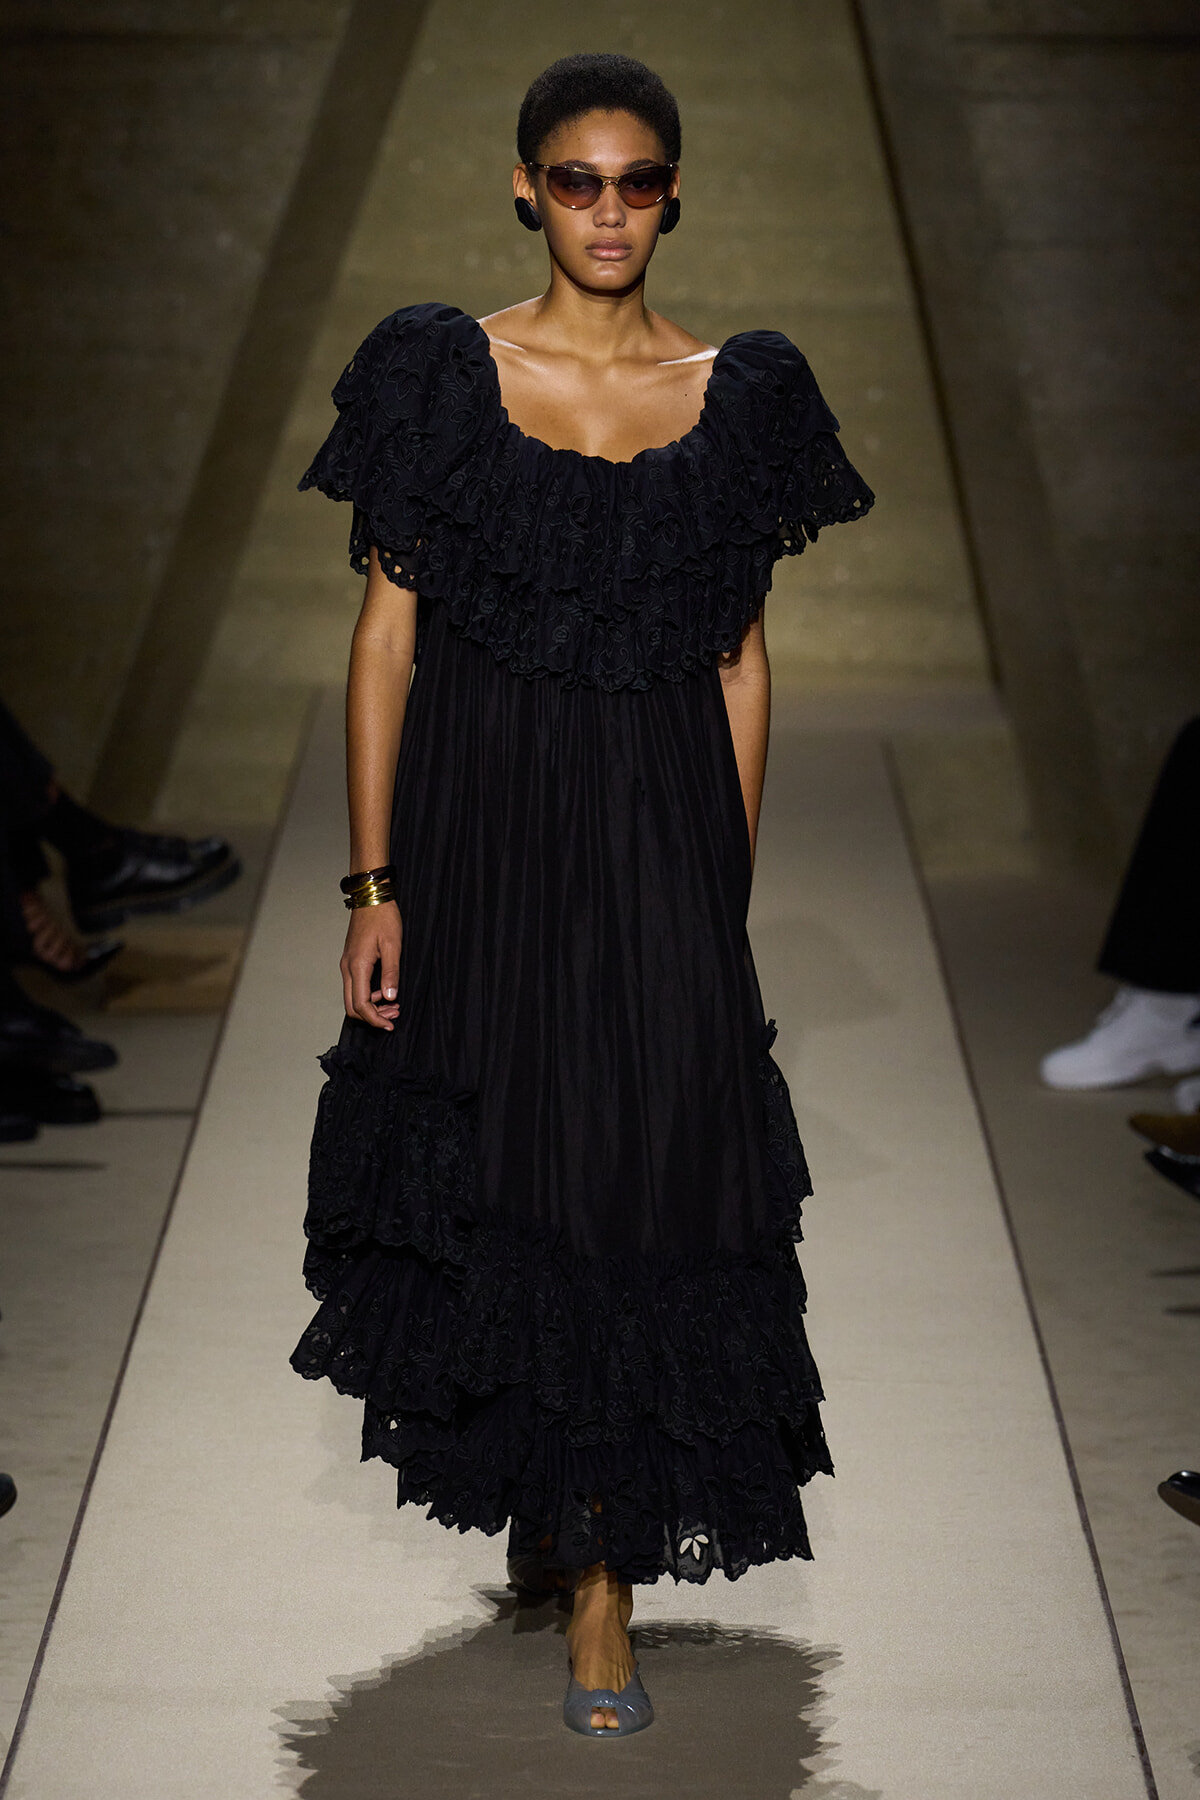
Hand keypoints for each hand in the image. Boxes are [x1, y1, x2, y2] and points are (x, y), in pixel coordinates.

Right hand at [340, 901, 401, 1028]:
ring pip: (353, 997)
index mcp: (357, 966)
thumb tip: (390, 997)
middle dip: (372, 1017)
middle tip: (393, 1016)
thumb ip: (391, 973)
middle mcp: (348, 968)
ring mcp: (347, 964)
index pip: (361, 1004)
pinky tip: (385, 991)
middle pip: (352, 1006)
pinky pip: (355, 986)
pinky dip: (368, 995)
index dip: (375, 1019)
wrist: (371, 898)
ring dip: (371, 1006)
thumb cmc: (383, 918)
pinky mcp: (351, 961)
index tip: (390, 1024)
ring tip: (393, 1005)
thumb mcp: (393, 945)